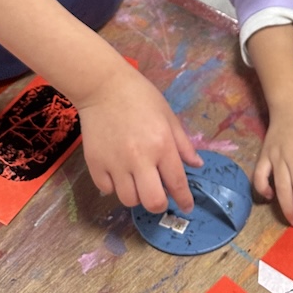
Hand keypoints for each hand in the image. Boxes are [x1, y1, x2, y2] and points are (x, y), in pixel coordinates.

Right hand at [76, 58, 201, 214]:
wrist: (103, 86)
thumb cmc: (140, 97)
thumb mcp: (168, 116)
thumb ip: (183, 144)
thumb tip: (197, 165)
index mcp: (162, 145)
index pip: (177, 183)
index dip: (184, 200)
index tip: (187, 206)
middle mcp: (139, 158)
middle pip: (152, 202)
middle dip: (159, 205)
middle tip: (159, 195)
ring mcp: (115, 163)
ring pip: (128, 200)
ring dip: (136, 195)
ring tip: (137, 181)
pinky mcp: (95, 164)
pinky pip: (107, 190)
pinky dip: (114, 187)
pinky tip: (118, 173)